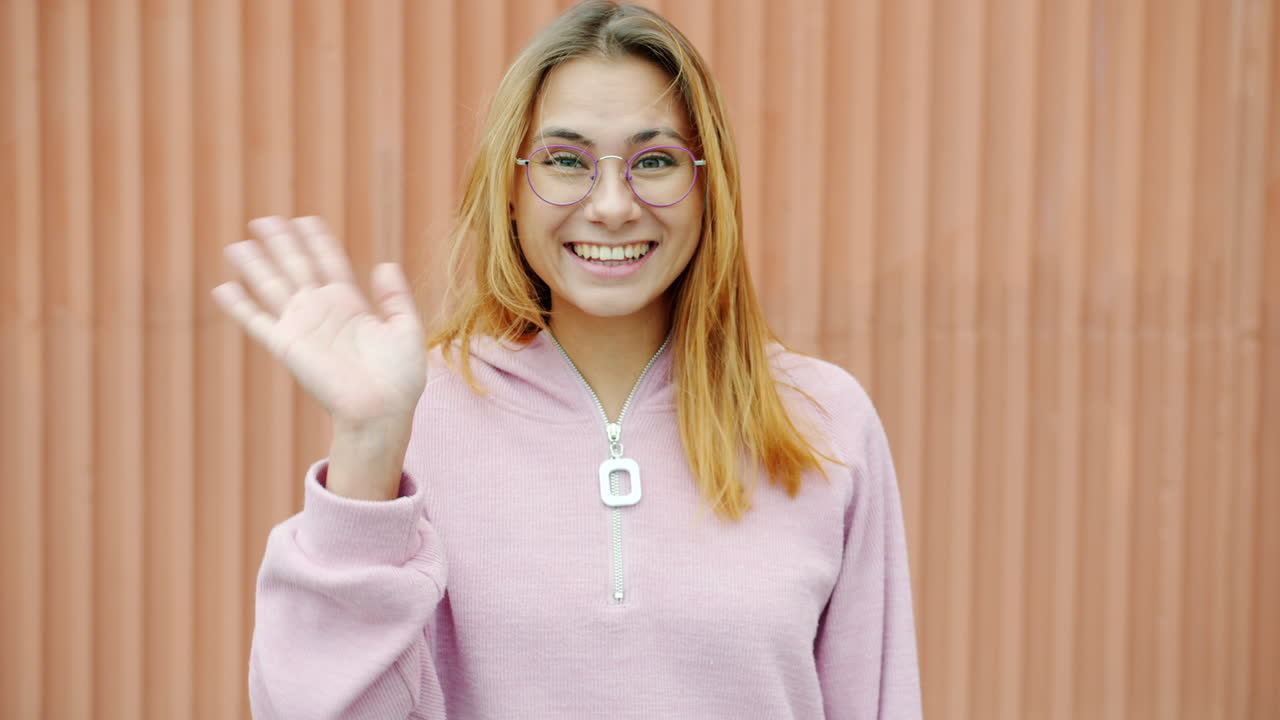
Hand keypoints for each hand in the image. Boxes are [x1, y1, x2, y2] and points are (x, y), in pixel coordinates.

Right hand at [211, 216, 426, 432]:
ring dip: (254, 266)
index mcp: (350, 305)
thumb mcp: (406, 329)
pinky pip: (257, 321)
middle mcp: (322, 311)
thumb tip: (384, 264)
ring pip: (272, 286)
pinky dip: (239, 306)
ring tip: (237, 245)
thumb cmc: (399, 378)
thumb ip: (395, 297)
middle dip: (280, 243)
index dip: (317, 241)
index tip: (306, 220)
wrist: (382, 410)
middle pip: (296, 267)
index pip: (329, 263)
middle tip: (263, 220)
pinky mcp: (286, 345)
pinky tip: (222, 288)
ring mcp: (302, 326)